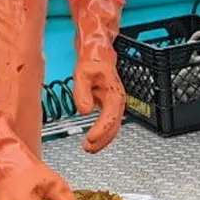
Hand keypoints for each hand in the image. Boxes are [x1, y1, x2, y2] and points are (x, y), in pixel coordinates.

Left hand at [71, 0, 125, 153]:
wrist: (97, 51)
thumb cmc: (91, 60)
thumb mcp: (82, 74)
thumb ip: (82, 93)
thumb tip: (83, 111)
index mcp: (114, 93)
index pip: (110, 118)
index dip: (101, 131)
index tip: (90, 140)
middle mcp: (117, 100)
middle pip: (114, 126)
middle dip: (103, 140)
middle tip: (88, 148)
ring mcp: (114, 102)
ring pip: (113, 126)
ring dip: (103, 139)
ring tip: (90, 148)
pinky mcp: (109, 103)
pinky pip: (109, 121)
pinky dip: (102, 132)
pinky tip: (93, 138)